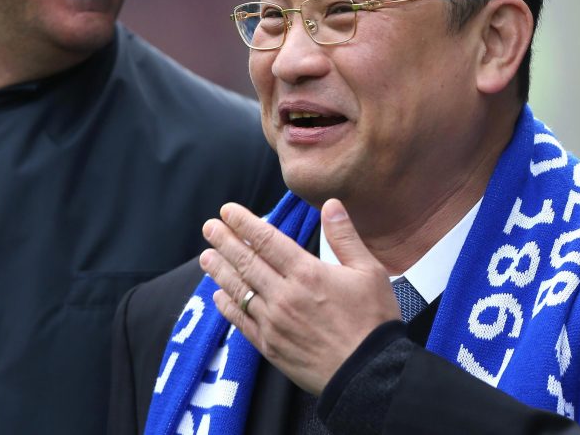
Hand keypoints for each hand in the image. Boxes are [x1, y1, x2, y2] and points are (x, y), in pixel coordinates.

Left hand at [199, 198, 401, 394]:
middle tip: (209, 227)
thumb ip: (345, 236)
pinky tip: (218, 295)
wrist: (368, 374)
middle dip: (225, 241)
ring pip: (239, 290)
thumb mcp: (369, 271)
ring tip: (206, 256)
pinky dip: (227, 306)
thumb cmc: (373, 321)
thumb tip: (331, 205)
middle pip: (246, 262)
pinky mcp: (270, 346)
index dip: (244, 223)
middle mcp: (284, 295)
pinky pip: (241, 322)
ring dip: (220, 271)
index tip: (227, 211)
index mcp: (307, 273)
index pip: (267, 240)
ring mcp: (273, 322)